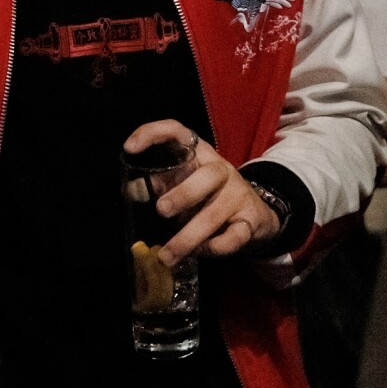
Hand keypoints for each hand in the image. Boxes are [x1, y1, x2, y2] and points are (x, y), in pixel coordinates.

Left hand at [123, 119, 282, 264]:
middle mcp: (221, 170)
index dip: (153, 133)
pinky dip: (215, 248)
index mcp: (200, 155)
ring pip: (214, 214)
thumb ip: (159, 184)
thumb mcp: (185, 183)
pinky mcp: (250, 220)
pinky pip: (234, 236)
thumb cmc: (210, 195)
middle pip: (207, 176)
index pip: (178, 131)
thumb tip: (130, 190)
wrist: (256, 214)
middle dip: (183, 195)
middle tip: (161, 211)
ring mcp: (238, 195)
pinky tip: (199, 253)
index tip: (130, 147)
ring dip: (187, 238)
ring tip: (166, 256)